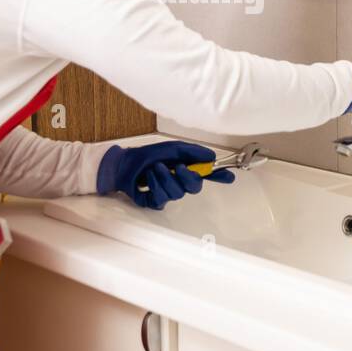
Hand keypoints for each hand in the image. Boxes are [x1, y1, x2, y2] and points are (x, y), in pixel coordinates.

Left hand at [96, 141, 235, 209]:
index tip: (228, 176)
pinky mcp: (156, 202)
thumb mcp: (170, 148)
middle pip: (195, 187)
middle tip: (178, 167)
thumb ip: (191, 152)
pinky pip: (163, 199)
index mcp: (185, 167)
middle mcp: (179, 181)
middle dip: (187, 177)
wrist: (122, 165)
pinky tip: (147, 179)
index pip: (206, 173)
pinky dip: (154, 186)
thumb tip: (210, 156)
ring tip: (154, 169)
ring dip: (165, 178)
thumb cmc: (145, 156)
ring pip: (178, 193)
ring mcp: (168, 192)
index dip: (218, 176)